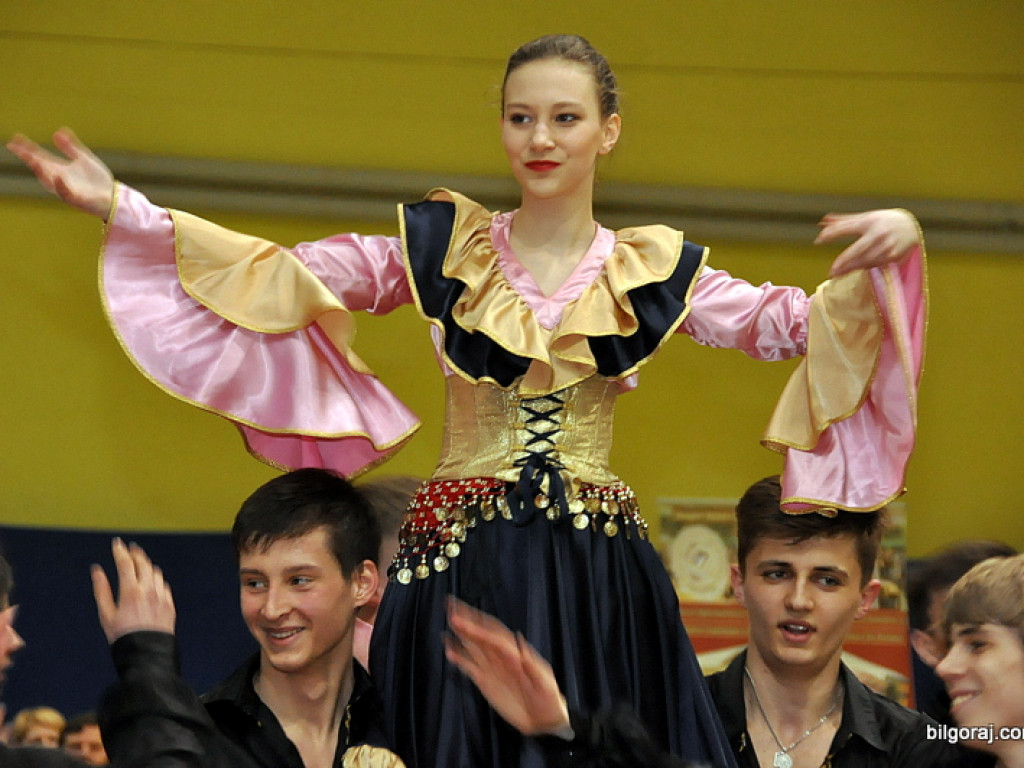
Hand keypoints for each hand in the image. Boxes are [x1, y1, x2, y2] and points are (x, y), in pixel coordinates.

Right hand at [6, 128, 114, 218]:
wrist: (113, 196)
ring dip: (42, 172)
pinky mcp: (78, 199)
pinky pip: (67, 193)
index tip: (16, 138)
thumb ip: (70, 147)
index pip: (40, 156)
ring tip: (34, 161)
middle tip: (16, 148)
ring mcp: (67, 190)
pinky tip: (58, 176)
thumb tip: (58, 132)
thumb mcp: (83, 158)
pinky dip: (61, 185)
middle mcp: (59, 179)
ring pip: (50, 182)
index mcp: (60, 169)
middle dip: (29, 158)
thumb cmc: (97, 179)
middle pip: (40, 168)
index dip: (28, 148)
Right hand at [92, 538, 175, 643]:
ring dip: (147, 565)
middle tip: (130, 548)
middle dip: (135, 554)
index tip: (117, 543)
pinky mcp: (170, 604)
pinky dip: (156, 579)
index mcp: (131, 592)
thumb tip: (97, 570)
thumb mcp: (106, 615)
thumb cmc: (122, 636)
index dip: (120, 551)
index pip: (126, 564)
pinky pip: (163, 585)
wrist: (147, 653)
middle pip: (143, 564)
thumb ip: (101, 590)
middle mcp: (149, 590)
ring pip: (155, 573)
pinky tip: (152, 580)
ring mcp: (162, 596)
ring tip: (140, 563)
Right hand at [444, 598, 570, 736]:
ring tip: (448, 619)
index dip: (479, 629)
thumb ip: (532, 664)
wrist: (543, 720)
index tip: (465, 621)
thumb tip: (520, 641)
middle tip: (452, 605)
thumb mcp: (544, 683)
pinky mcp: (485, 681)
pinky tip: (449, 650)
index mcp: (516, 654)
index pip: (495, 637)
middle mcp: (501, 657)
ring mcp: (492, 668)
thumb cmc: (548, 699)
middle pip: (482, 634)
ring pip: (473, 647)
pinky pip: (469, 666)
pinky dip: (459, 658)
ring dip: (461, 634)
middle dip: (468, 620)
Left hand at [815, 209, 920, 276]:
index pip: (846, 227)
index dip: (832, 234)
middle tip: (831, 271)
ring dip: (851, 268)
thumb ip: (843, 221)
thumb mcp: (865, 218)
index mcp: (869, 221)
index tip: (818, 240)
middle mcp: (878, 233)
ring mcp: (887, 245)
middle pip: (858, 249)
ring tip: (838, 273)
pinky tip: (856, 268)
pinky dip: (865, 267)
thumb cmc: (883, 221)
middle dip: (844, 260)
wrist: (911, 227)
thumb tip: (822, 221)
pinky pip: (875, 264)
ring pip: (866, 260)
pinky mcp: (893, 256)